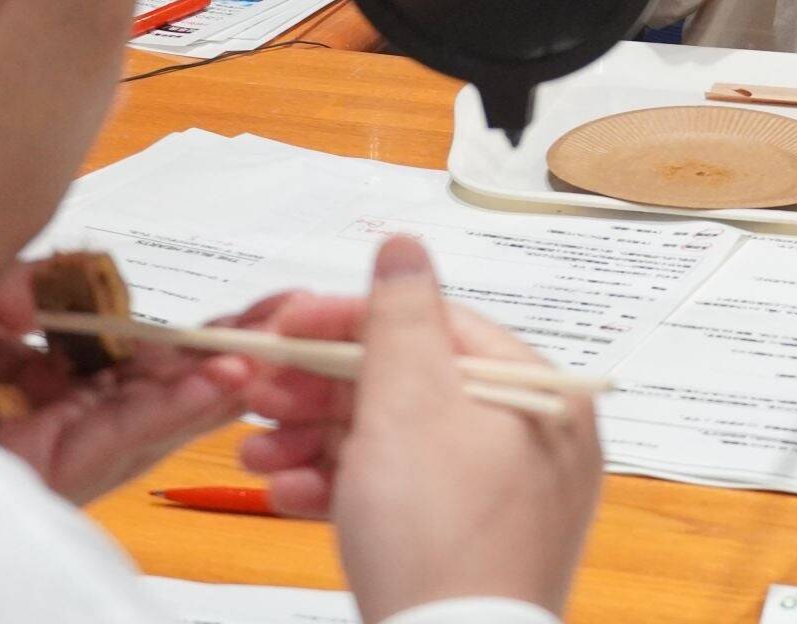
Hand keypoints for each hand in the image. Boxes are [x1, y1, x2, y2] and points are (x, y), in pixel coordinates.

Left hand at [0, 263, 258, 504]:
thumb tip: (76, 273)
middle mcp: (40, 425)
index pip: (121, 364)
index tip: (235, 314)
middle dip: (217, 362)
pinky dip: (169, 411)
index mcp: (23, 387)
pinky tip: (216, 386)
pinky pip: (116, 441)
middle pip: (148, 394)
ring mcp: (44, 457)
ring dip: (208, 388)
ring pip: (146, 422)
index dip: (181, 339)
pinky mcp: (41, 480)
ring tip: (264, 357)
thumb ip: (26, 288)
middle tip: (280, 332)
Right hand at [236, 237, 602, 618]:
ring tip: (257, 451)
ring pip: (399, 445)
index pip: (437, 326)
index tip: (288, 324)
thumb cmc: (440, 537)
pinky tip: (288, 493)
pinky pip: (403, 499)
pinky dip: (345, 490)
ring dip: (319, 441)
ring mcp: (502, 500)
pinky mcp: (467, 548)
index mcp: (540, 394)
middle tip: (259, 395)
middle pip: (412, 387)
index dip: (351, 320)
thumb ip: (399, 318)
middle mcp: (534, 442)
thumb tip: (404, 248)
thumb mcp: (407, 404)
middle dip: (322, 391)